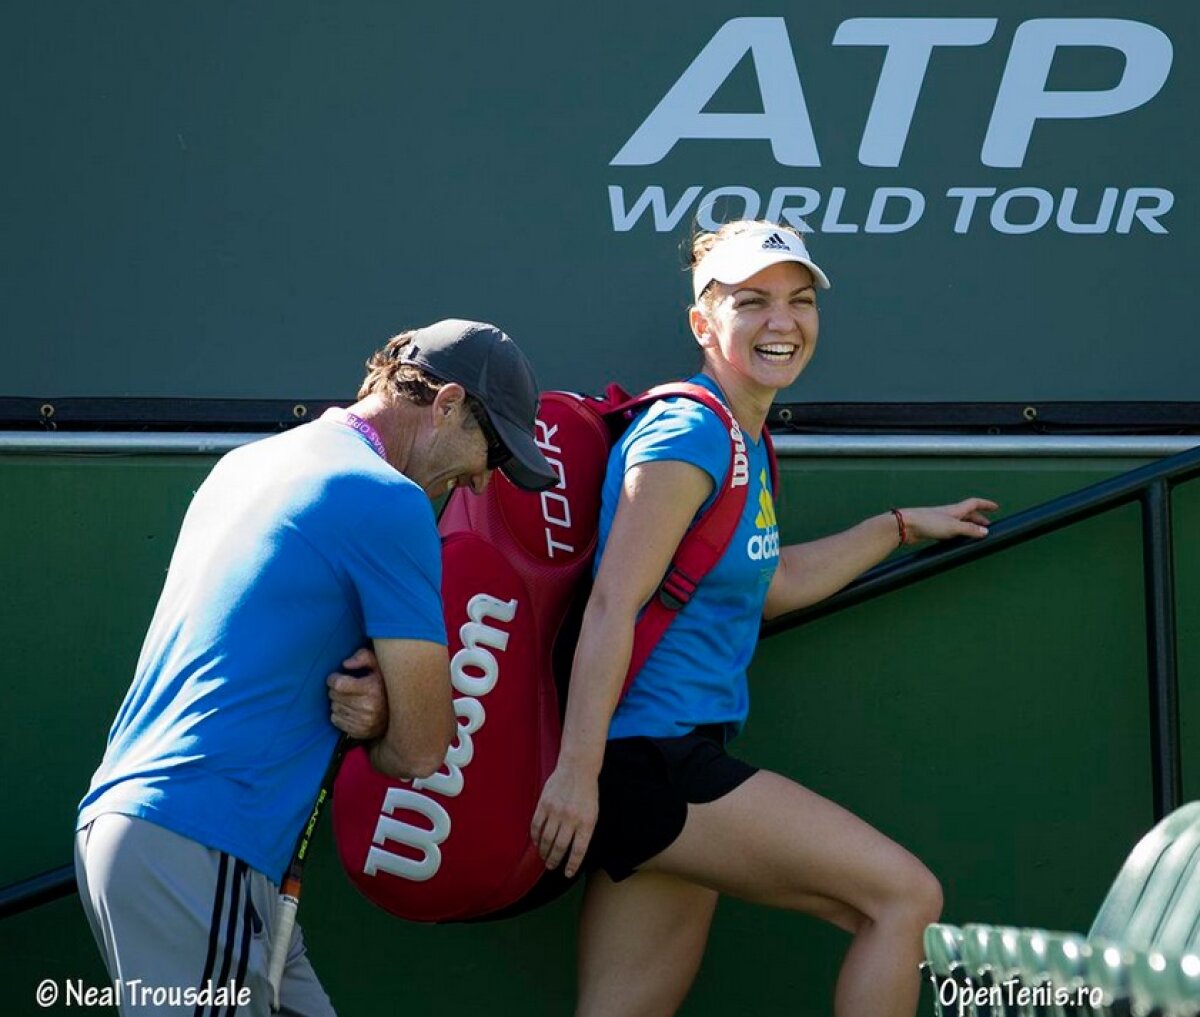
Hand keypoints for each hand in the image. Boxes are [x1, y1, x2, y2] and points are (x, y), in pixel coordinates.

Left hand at [326, 647, 387, 739]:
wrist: (401, 712)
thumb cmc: (385, 685)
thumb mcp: (378, 665)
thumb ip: (363, 656)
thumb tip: (345, 664)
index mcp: (372, 689)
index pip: (338, 684)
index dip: (333, 678)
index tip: (336, 676)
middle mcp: (367, 707)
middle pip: (334, 696)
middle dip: (336, 690)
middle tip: (345, 687)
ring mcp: (363, 722)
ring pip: (334, 708)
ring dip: (338, 702)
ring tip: (349, 698)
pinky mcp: (359, 732)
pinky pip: (336, 721)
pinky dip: (339, 714)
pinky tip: (350, 709)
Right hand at [530, 764, 598, 878]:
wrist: (578, 769)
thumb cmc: (587, 793)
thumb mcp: (592, 813)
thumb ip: (584, 831)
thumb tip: (573, 852)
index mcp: (586, 822)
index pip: (578, 850)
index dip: (572, 864)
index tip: (567, 873)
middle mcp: (571, 818)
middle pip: (559, 847)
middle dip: (554, 860)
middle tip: (551, 867)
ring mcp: (556, 811)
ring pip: (546, 839)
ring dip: (544, 851)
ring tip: (544, 857)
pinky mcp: (544, 804)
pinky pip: (537, 826)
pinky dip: (535, 837)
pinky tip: (537, 842)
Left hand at [897, 498, 997, 543]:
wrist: (905, 526)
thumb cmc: (928, 522)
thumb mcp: (953, 526)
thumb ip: (969, 529)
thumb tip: (985, 531)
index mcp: (955, 510)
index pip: (974, 503)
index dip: (985, 504)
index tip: (996, 507)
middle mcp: (948, 514)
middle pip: (967, 514)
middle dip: (979, 519)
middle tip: (988, 526)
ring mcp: (940, 521)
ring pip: (958, 523)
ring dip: (968, 527)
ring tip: (975, 535)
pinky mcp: (932, 530)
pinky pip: (949, 531)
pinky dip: (956, 534)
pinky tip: (956, 541)